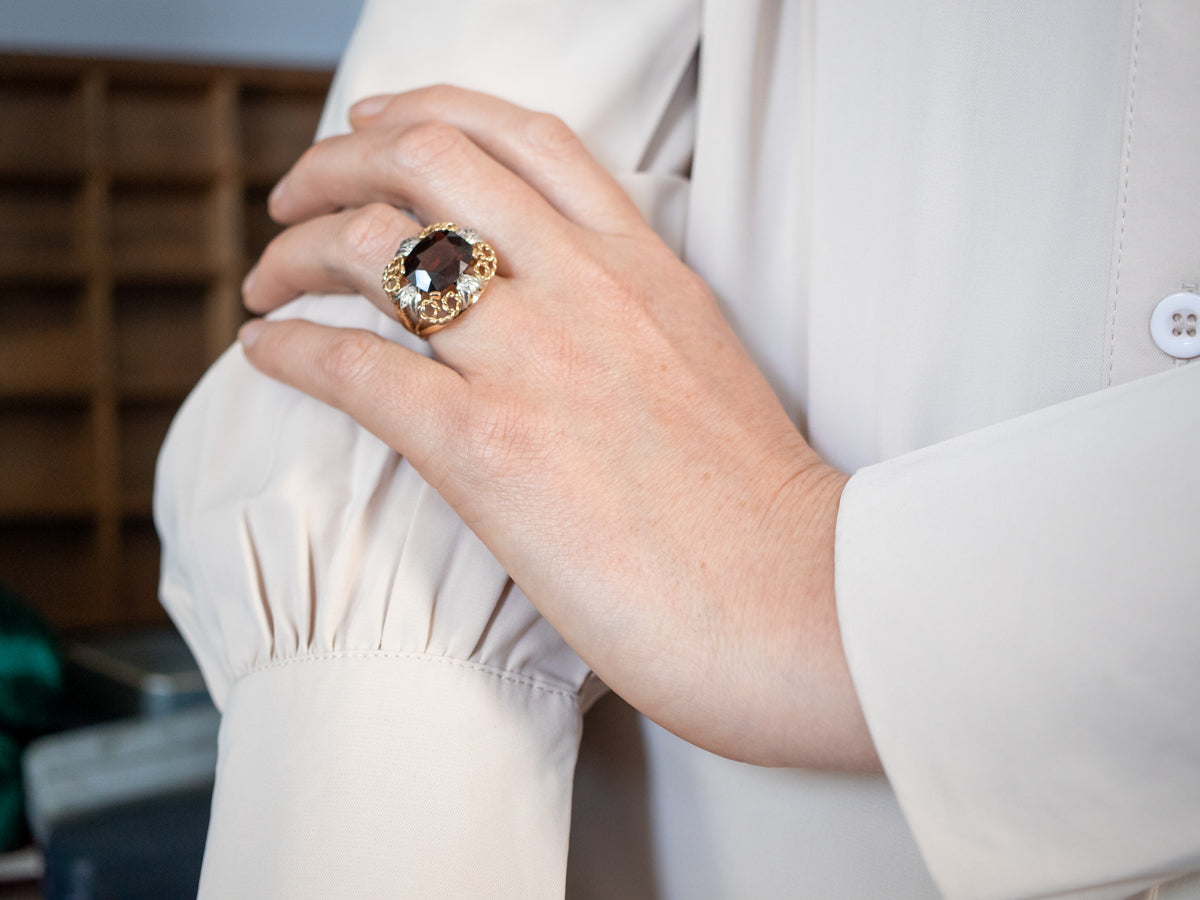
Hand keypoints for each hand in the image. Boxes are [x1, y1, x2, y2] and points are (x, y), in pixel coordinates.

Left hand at [239, 86, 877, 770]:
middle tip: (294, 195)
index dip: (428, 111)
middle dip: (335, 162)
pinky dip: (291, 350)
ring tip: (266, 278)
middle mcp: (585, 288)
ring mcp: (535, 360)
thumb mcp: (704, 362)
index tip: (373, 126)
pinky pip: (356, 368)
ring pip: (376, 247)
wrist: (793, 600)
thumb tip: (552, 308)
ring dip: (294, 250)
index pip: (521, 137)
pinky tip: (264, 352)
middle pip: (428, 160)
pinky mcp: (489, 448)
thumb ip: (628, 313)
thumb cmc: (753, 506)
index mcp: (643, 265)